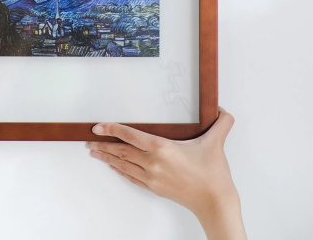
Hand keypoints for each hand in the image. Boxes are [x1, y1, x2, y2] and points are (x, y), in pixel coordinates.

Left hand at [88, 108, 245, 239]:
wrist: (215, 202)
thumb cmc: (214, 174)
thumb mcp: (216, 143)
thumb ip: (221, 123)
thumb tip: (223, 109)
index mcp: (162, 148)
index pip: (130, 135)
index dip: (112, 129)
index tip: (98, 127)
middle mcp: (153, 163)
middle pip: (122, 151)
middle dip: (104, 145)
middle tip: (89, 140)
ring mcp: (152, 177)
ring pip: (124, 165)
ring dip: (108, 158)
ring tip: (95, 153)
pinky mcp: (155, 188)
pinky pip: (132, 177)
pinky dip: (120, 170)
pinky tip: (115, 167)